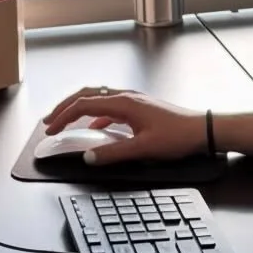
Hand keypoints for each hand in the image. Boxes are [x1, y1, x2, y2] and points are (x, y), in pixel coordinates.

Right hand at [41, 86, 204, 164]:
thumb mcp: (143, 149)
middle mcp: (127, 97)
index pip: (83, 104)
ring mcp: (134, 100)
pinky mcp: (140, 108)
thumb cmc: (178, 136)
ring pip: (98, 98)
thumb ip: (112, 153)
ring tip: (66, 120)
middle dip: (65, 107)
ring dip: (79, 108)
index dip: (63, 116)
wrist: (203, 130)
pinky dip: (96, 114)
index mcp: (124, 103)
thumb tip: (88, 157)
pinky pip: (110, 106)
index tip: (51, 129)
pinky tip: (95, 127)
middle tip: (49, 121)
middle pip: (87, 95)